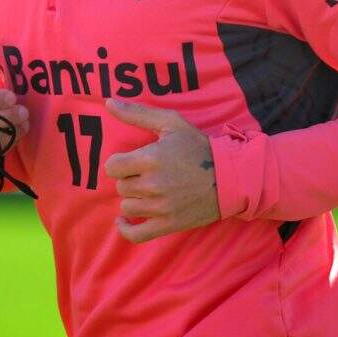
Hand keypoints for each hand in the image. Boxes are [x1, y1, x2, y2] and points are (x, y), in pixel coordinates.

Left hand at [103, 99, 219, 243]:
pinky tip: (124, 221)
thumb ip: (138, 113)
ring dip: (133, 198)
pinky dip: (126, 229)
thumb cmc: (198, 147)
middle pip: (121, 186)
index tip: (132, 162)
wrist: (229, 177)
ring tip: (147, 191)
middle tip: (146, 174)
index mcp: (151, 158)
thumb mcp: (171, 123)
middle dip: (130, 179)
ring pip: (127, 206)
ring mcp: (160, 207)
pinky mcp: (168, 225)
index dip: (120, 163)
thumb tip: (108, 102)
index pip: (112, 167)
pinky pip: (136, 234)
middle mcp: (153, 184)